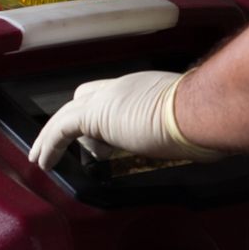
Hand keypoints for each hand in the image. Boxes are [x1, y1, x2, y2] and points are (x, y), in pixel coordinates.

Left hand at [27, 68, 222, 170]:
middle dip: (75, 122)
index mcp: (146, 88)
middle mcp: (124, 87)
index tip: (97, 135)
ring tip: (43, 158)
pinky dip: (48, 145)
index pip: (112, 95)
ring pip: (67, 114)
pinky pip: (61, 129)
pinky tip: (43, 162)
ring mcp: (109, 98)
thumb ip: (187, 129)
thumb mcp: (192, 124)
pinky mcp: (96, 115)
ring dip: (53, 137)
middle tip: (68, 146)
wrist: (199, 111)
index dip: (101, 114)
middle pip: (85, 99)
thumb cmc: (205, 121)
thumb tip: (201, 148)